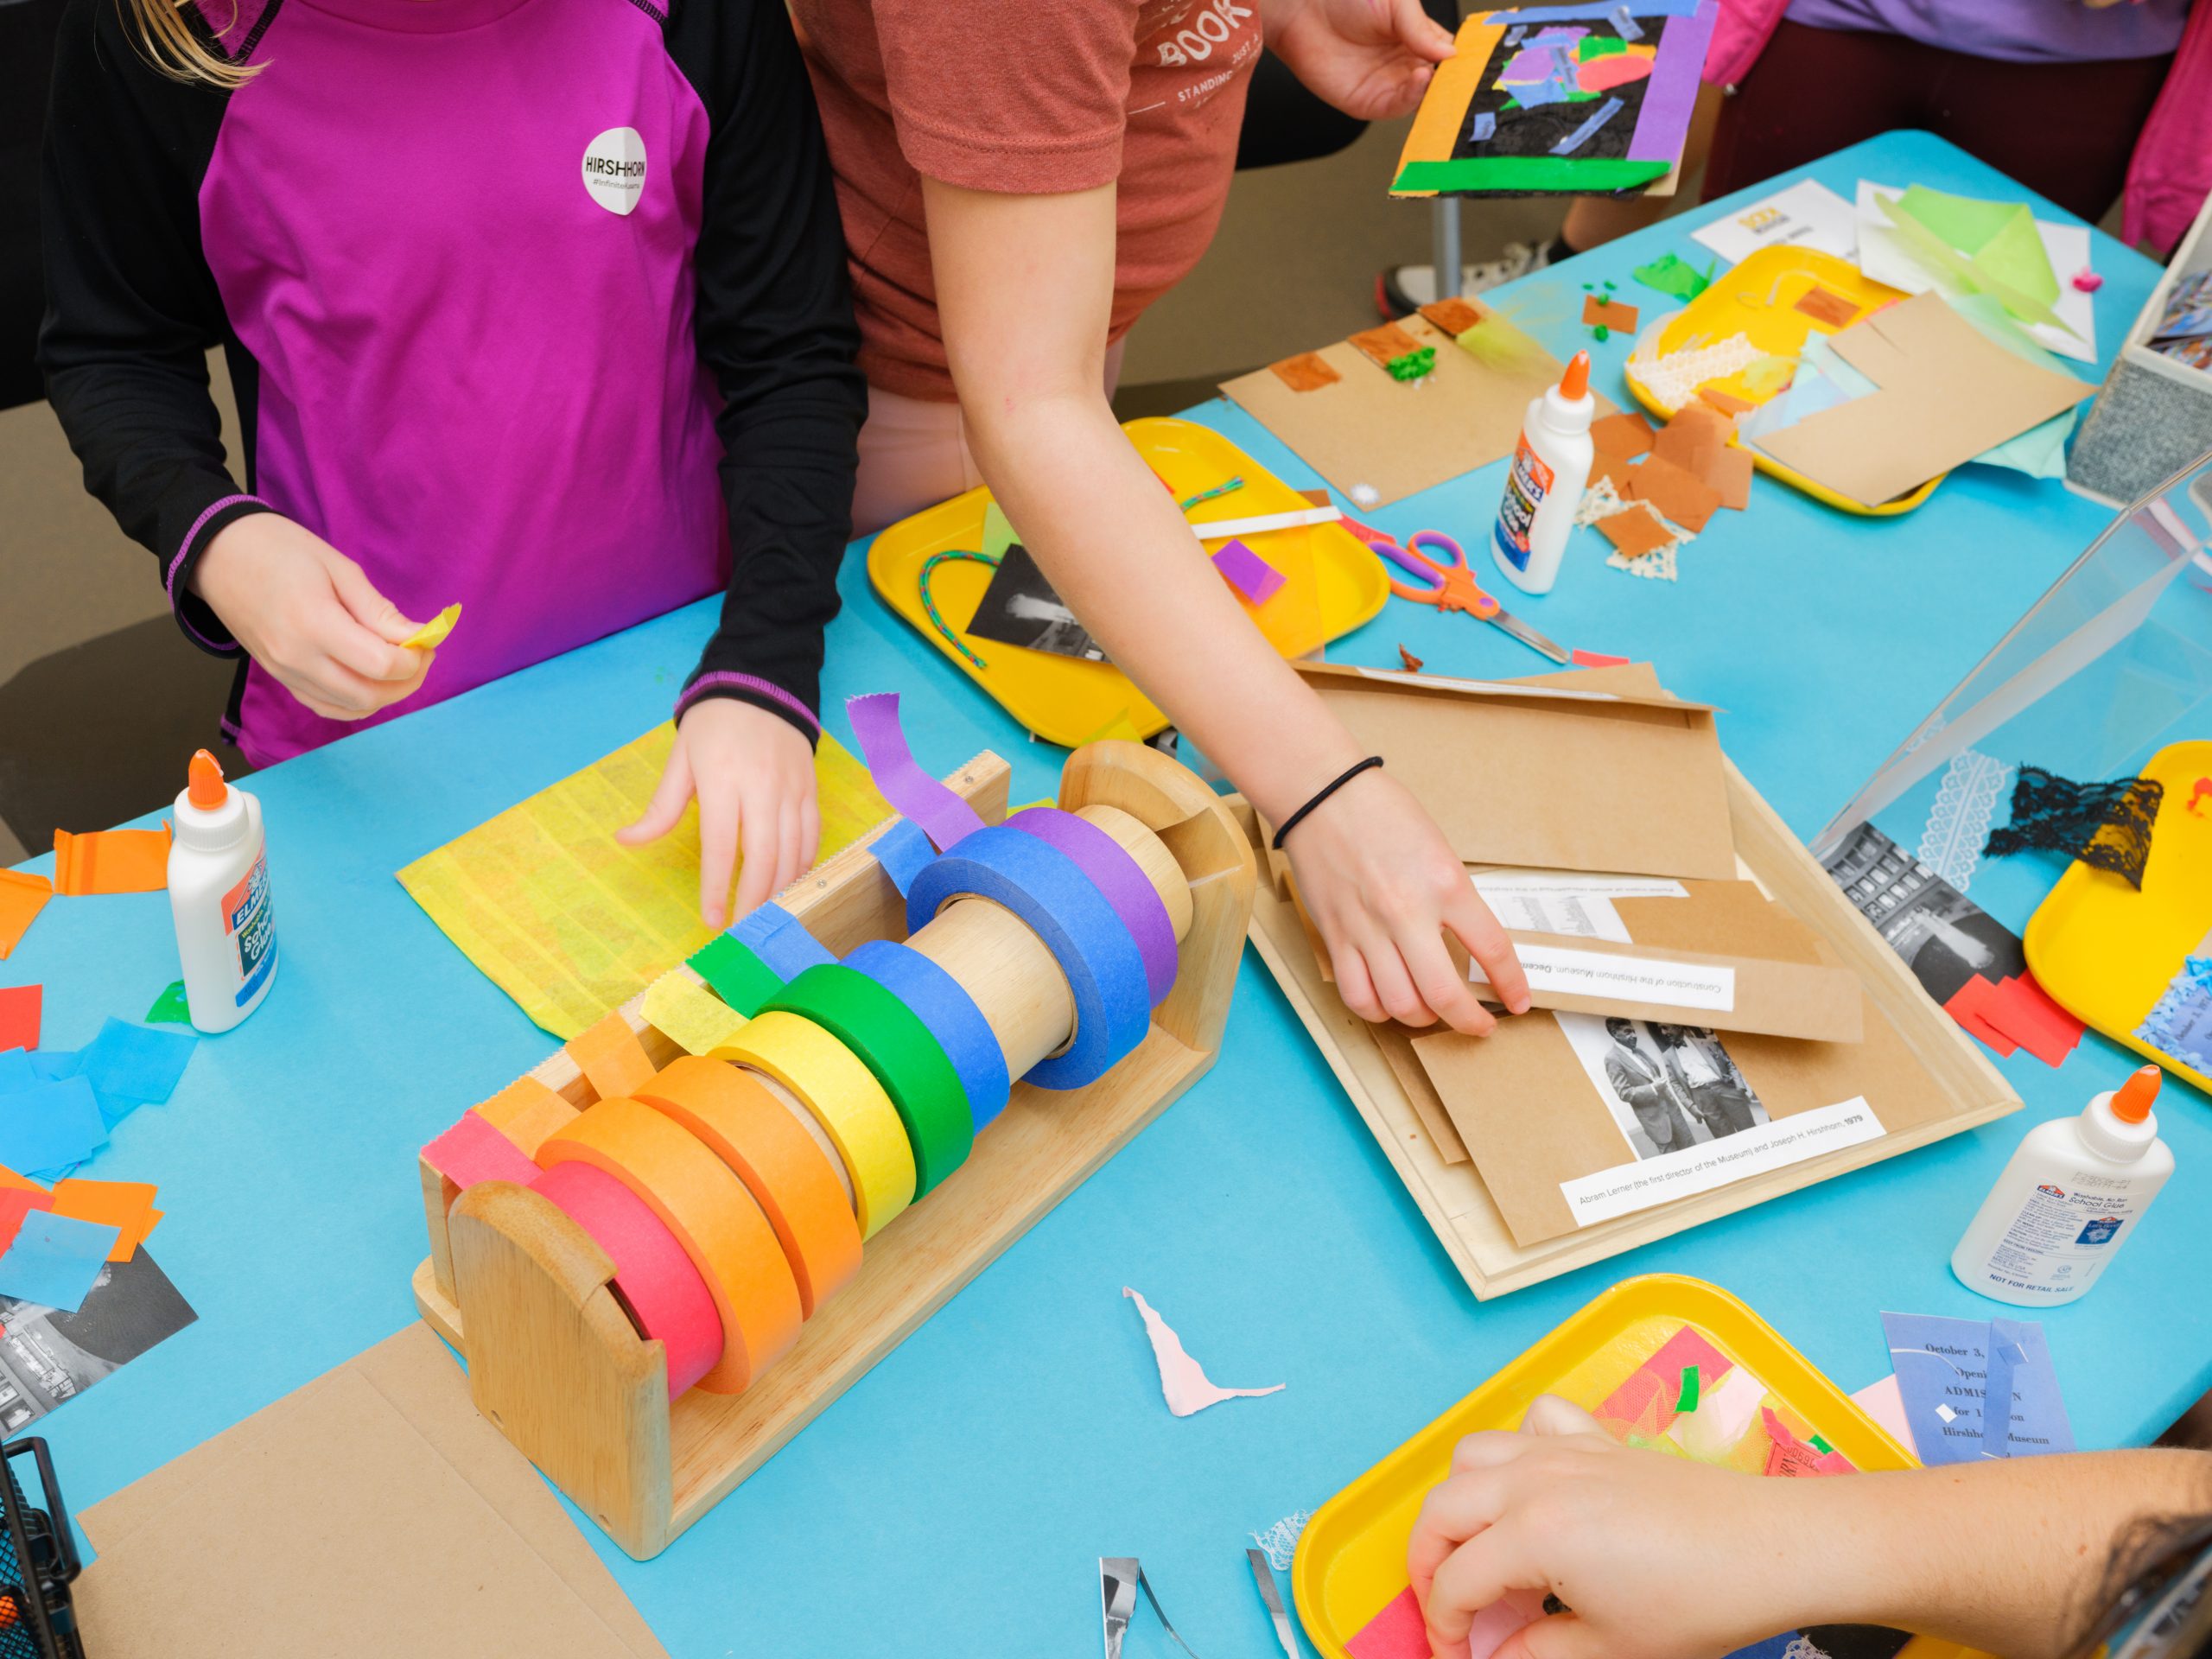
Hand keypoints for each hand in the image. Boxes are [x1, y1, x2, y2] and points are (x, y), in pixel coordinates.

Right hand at [190, 513, 430, 719]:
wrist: (218, 554)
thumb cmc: (280, 549)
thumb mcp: (338, 568)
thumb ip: (378, 610)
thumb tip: (418, 638)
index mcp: (313, 624)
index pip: (380, 665)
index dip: (414, 659)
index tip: (426, 640)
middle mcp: (296, 658)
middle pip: (368, 695)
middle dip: (407, 681)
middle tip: (420, 655)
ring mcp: (284, 672)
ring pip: (349, 707)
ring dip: (385, 695)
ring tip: (399, 666)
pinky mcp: (278, 677)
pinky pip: (325, 705)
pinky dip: (356, 701)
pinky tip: (370, 678)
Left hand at [618, 697, 820, 929]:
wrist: (763, 685)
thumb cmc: (714, 725)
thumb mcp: (681, 759)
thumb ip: (661, 806)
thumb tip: (628, 840)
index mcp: (723, 779)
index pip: (721, 845)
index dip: (716, 886)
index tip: (711, 919)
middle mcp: (762, 787)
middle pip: (763, 855)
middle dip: (753, 898)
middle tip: (742, 928)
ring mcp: (792, 790)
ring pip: (792, 851)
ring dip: (779, 888)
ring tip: (765, 914)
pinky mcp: (811, 790)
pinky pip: (812, 836)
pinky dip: (802, 865)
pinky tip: (789, 883)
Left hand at [1265, 0, 1455, 121]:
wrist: (1304, 9)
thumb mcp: (1396, 4)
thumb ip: (1422, 29)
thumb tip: (1451, 53)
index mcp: (1417, 39)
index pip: (1448, 57)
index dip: (1462, 61)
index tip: (1477, 61)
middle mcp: (1404, 65)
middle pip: (1439, 84)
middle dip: (1453, 83)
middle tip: (1465, 76)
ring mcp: (1386, 85)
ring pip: (1421, 99)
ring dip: (1434, 91)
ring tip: (1437, 73)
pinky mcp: (1366, 102)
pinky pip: (1396, 107)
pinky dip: (1412, 98)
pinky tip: (1420, 79)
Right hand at [1286, 768, 1529, 1035]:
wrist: (1322, 795)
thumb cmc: (1382, 812)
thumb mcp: (1439, 850)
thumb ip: (1454, 898)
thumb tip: (1468, 945)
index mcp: (1445, 884)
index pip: (1491, 949)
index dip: (1511, 984)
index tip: (1518, 1001)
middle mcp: (1407, 912)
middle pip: (1443, 994)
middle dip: (1469, 1021)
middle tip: (1479, 1025)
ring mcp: (1368, 928)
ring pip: (1400, 1004)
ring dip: (1424, 1019)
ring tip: (1433, 1013)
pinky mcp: (1336, 936)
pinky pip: (1358, 994)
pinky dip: (1378, 1010)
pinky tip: (1389, 1004)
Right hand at [1408, 1396, 1793, 1658]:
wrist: (1771, 1550)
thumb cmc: (1698, 1603)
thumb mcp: (1608, 1650)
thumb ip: (1533, 1654)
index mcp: (1531, 1534)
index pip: (1454, 1582)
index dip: (1444, 1630)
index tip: (1459, 1658)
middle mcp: (1534, 1479)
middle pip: (1442, 1511)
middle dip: (1428, 1564)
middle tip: (1448, 1612)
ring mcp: (1563, 1450)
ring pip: (1472, 1455)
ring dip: (1459, 1503)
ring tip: (1478, 1551)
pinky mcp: (1596, 1439)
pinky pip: (1533, 1419)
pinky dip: (1516, 1445)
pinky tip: (1532, 1486)